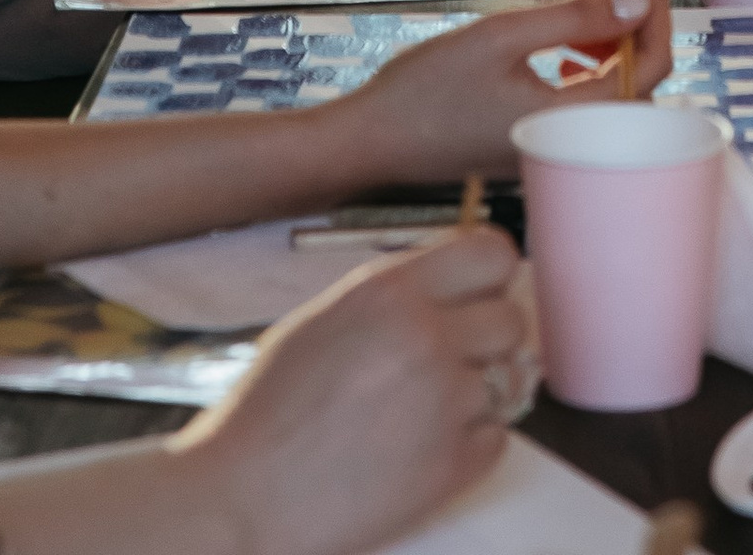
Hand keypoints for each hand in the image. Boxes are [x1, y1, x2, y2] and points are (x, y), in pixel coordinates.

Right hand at [161, 231, 537, 554]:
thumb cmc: (268, 412)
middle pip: (512, 319)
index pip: (493, 253)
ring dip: (476, 397)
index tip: (479, 296)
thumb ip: (395, 298)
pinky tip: (423, 451)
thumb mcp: (324, 320)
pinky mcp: (450, 467)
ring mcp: (443, 403)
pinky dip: (471, 446)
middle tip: (451, 363)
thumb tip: (453, 289)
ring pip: (508, 381)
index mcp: (390, 292)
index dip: (491, 278)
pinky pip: (497, 440)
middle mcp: (426, 336)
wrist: (240, 499)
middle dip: (487, 341)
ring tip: (426, 414)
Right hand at [349, 0, 676, 186]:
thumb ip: (574, 18)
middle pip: (634, 79)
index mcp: (571, 122)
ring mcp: (551, 149)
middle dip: (626, 19)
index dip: (654, 13)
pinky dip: (582, 65)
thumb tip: (637, 3)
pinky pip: (580, 104)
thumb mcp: (502, 36)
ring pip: (608, 91)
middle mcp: (569, 145)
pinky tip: (559, 43)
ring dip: (603, 38)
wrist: (372, 141)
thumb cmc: (428, 88)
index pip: (649, 69)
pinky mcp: (533, 145)